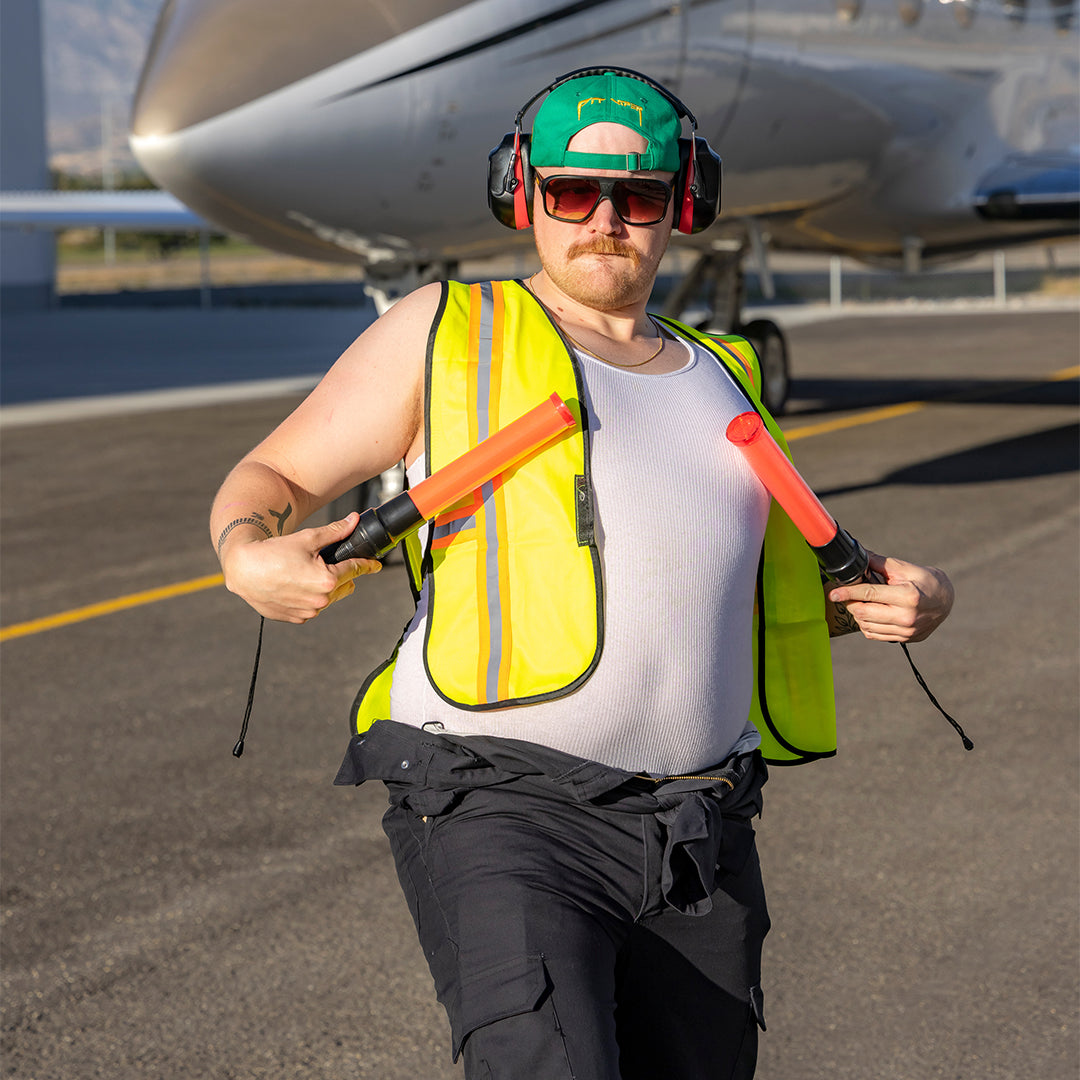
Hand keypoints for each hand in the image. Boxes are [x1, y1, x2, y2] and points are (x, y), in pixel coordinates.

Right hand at [221, 513, 380, 622]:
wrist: (242, 569)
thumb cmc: (273, 551)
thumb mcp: (307, 538)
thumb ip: (335, 532)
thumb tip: (354, 521)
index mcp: (327, 581)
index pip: (355, 570)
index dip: (367, 565)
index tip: (375, 565)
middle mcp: (320, 601)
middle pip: (344, 586)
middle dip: (342, 575)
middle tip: (327, 563)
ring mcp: (307, 613)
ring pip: (328, 599)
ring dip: (325, 588)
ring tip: (306, 573)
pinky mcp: (294, 618)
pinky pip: (311, 608)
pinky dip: (308, 598)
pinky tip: (295, 586)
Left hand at [826, 553, 953, 642]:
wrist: (946, 601)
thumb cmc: (924, 581)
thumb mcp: (904, 568)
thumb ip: (878, 563)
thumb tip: (857, 554)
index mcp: (908, 596)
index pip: (869, 594)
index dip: (848, 593)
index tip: (834, 593)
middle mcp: (907, 617)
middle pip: (863, 613)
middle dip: (850, 602)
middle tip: (847, 594)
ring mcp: (906, 631)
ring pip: (866, 626)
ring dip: (857, 614)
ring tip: (861, 602)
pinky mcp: (905, 639)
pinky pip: (874, 635)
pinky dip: (866, 624)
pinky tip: (870, 613)